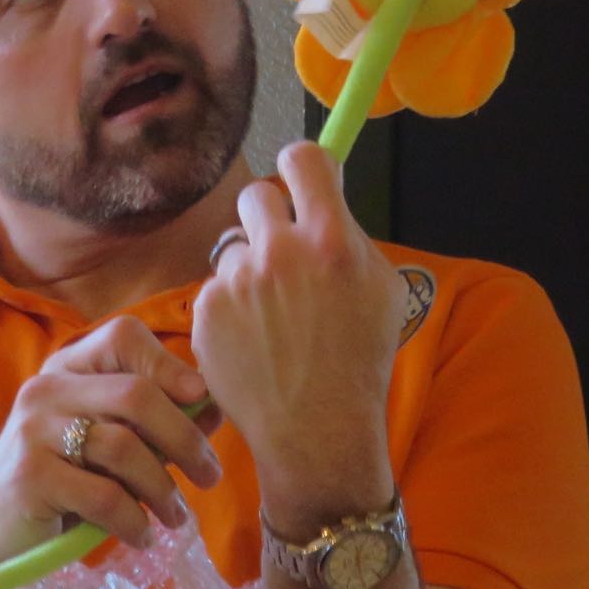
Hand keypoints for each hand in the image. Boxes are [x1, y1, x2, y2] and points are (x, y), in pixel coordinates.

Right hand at [0, 316, 224, 567]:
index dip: (169, 363)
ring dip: (163, 488)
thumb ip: (153, 423)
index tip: (202, 398)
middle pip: (136, 394)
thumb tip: (215, 406)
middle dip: (184, 438)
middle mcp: (46, 389)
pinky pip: (105, 495)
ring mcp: (33, 430)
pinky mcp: (30, 477)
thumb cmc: (57, 486)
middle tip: (209, 475)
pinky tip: (141, 536)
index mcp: (66, 369)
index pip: (123, 337)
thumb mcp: (104, 446)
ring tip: (176, 516)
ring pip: (125, 447)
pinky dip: (134, 520)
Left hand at [191, 142, 401, 529]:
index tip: (303, 180)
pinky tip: (254, 341)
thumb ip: (349, 236)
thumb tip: (324, 194)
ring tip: (274, 317)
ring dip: (251, 270)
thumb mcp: (381, 288)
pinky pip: (217, 288)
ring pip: (235, 247)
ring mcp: (237, 282)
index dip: (302, 166)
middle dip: (271, 219)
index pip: (302, 159)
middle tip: (285, 253)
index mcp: (331, 240)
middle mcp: (280, 253)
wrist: (316, 430)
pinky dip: (231, 307)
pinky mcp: (206, 312)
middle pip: (258, 196)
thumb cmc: (358, 360)